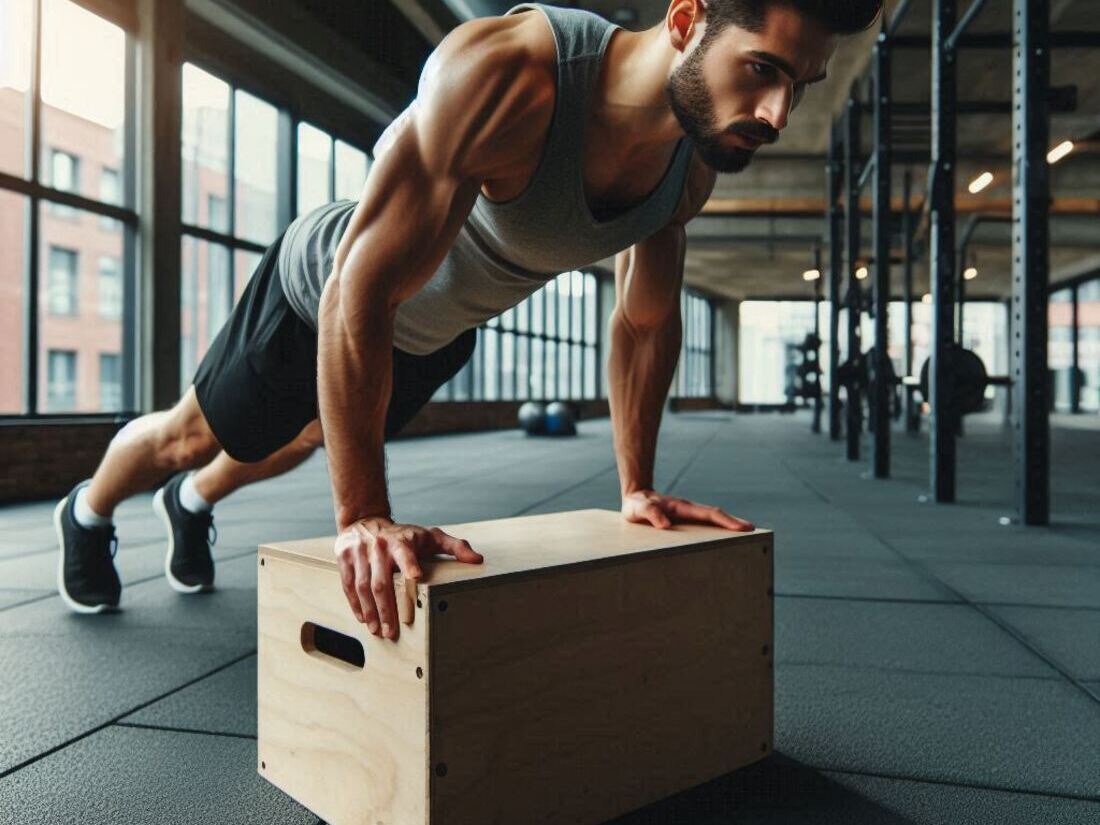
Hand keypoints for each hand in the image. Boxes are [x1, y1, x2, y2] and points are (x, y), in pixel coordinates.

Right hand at [334, 516, 482, 637]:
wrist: (364, 519)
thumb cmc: (404, 535)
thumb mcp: (430, 537)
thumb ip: (455, 547)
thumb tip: (477, 560)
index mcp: (401, 541)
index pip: (405, 552)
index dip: (410, 564)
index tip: (416, 577)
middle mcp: (378, 546)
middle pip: (381, 581)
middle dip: (387, 608)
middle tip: (392, 630)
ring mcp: (359, 552)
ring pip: (362, 586)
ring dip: (370, 611)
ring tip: (378, 630)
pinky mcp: (344, 559)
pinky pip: (348, 585)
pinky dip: (355, 604)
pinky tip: (363, 619)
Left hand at [621, 489, 753, 531]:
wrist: (635, 498)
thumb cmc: (638, 504)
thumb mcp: (639, 508)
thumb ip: (650, 513)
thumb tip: (665, 524)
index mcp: (683, 507)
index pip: (709, 514)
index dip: (726, 521)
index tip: (742, 528)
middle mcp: (689, 511)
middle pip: (716, 517)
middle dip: (734, 524)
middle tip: (753, 532)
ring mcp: (689, 518)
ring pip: (712, 523)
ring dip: (727, 530)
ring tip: (745, 541)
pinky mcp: (685, 525)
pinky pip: (704, 530)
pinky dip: (716, 535)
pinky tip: (722, 546)